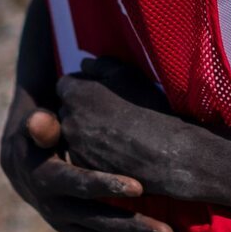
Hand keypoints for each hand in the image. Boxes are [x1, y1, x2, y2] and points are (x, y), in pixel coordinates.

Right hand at [0, 85, 173, 231]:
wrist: (24, 168)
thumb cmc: (41, 135)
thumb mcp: (36, 126)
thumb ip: (42, 124)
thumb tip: (38, 120)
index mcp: (47, 179)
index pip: (80, 185)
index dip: (108, 186)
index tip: (140, 187)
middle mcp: (56, 209)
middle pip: (98, 221)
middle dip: (134, 227)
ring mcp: (67, 225)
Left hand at [58, 58, 210, 204]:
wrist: (165, 153)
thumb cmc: (149, 108)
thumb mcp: (128, 74)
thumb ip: (101, 65)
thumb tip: (84, 65)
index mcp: (76, 93)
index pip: (66, 84)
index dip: (83, 85)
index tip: (101, 90)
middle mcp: (68, 119)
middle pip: (67, 108)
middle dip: (81, 107)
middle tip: (109, 110)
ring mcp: (73, 146)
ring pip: (73, 132)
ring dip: (86, 129)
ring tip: (115, 130)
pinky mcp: (82, 166)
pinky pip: (81, 153)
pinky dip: (92, 149)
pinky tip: (116, 148)